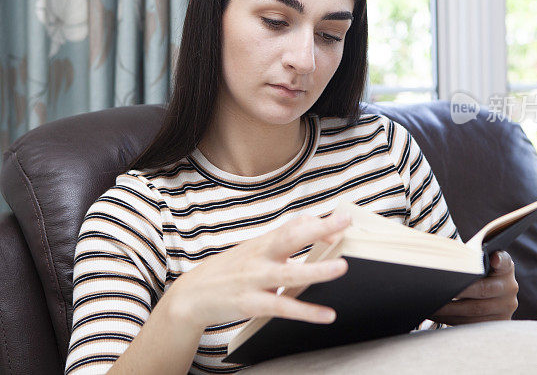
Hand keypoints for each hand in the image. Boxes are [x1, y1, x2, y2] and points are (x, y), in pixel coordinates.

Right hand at [163, 213, 351, 330]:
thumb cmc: (228, 271)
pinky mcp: (252, 304)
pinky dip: (306, 311)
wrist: (192, 295)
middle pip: (292, 238)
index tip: (342, 220)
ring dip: (317, 270)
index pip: (293, 225)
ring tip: (342, 267)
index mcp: (263, 243)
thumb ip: (281, 241)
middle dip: (319, 229)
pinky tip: (326, 315)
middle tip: (344, 222)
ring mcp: (255, 280)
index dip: (318, 222)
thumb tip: (311, 227)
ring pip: (290, 273)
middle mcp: (260, 257)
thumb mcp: (253, 250)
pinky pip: (283, 307)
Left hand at [429, 250, 518, 324]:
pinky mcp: (495, 322)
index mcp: (505, 267)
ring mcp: (505, 307)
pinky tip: (435, 313)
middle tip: (438, 290)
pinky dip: (450, 319)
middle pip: (483, 289)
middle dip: (459, 291)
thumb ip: (471, 253)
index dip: (499, 260)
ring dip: (450, 309)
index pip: (504, 261)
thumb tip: (452, 255)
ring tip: (432, 304)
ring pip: (475, 310)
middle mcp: (509, 287)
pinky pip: (471, 323)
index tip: (492, 258)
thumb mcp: (477, 257)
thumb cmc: (475, 269)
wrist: (486, 288)